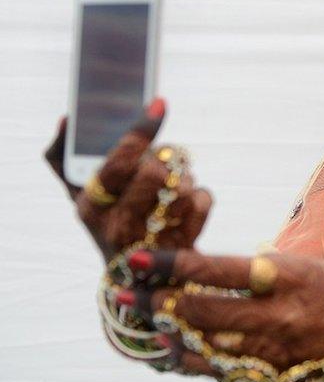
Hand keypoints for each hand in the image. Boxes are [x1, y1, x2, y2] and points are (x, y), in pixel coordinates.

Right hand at [43, 100, 210, 261]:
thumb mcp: (78, 196)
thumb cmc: (106, 221)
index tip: (158, 104)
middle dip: (163, 158)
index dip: (140, 131)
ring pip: (182, 185)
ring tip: (172, 183)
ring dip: (182, 176)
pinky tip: (186, 199)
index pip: (119, 163)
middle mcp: (120, 226)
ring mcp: (153, 240)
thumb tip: (67, 119)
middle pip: (154, 172)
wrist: (136, 276)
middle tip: (160, 161)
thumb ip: (63, 158)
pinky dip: (200, 193)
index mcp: (92, 207)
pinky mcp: (185, 246)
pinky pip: (203, 201)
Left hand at [131, 249, 323, 374]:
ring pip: (206, 345)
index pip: (218, 270)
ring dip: (170, 333)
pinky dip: (191, 360)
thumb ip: (244, 271)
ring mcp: (275, 349)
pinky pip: (220, 371)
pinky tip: (174, 349)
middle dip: (161, 303)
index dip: (173, 265)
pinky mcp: (273, 374)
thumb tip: (189, 272)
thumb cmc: (323, 284)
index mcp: (285, 277)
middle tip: (134, 294)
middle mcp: (279, 314)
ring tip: (148, 320)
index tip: (139, 259)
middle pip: (205, 311)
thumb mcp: (289, 265)